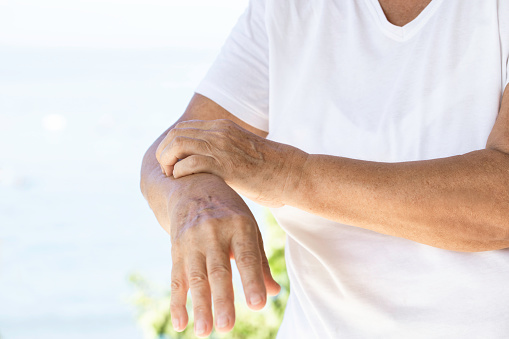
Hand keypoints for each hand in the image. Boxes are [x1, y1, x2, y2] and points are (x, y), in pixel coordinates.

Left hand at [155, 119, 307, 206]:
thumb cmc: (269, 169)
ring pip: (178, 145)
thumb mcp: (242, 151)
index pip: (183, 128)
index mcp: (222, 127)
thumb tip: (208, 166)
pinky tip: (185, 182)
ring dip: (168, 162)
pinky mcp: (226, 164)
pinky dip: (180, 173)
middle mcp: (219, 132)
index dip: (170, 145)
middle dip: (164, 153)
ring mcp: (222, 146)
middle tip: (166, 171)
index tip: (170, 163)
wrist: (292, 173)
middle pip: (176, 134)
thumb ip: (224, 151)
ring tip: (172, 176)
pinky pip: (191, 163)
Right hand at [166, 174, 280, 336]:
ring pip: (195, 277)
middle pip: (218, 270)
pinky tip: (182, 323)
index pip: (246, 256)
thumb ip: (258, 260)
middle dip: (222, 300)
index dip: (252, 280)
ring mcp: (191, 241)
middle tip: (227, 327)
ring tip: (205, 332)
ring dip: (199, 306)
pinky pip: (175, 278)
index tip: (258, 304)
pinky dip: (177, 302)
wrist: (191, 185)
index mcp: (238, 225)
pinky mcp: (176, 249)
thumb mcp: (248, 227)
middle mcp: (213, 232)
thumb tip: (273, 292)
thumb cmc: (228, 211)